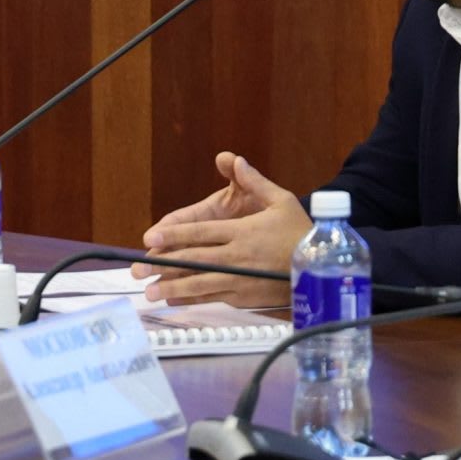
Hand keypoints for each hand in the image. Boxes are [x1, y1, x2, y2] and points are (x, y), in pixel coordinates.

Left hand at [135, 153, 308, 306]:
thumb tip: (234, 159)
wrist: (323, 269)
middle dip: (163, 266)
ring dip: (172, 289)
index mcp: (242, 232)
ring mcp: (240, 280)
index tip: (150, 238)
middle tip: (137, 269)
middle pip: (194, 261)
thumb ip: (255, 181)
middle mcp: (237, 257)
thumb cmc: (301, 232)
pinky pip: (213, 298)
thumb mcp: (282, 200)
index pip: (200, 233)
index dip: (173, 236)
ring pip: (200, 284)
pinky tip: (174, 301)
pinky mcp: (244, 298)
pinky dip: (192, 300)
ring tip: (150, 292)